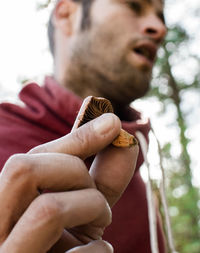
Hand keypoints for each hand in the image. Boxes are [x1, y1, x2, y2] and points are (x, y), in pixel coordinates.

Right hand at [0, 114, 137, 251]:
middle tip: (98, 198)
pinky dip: (99, 250)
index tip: (113, 123)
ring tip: (102, 221)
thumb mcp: (77, 209)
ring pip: (48, 210)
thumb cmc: (61, 244)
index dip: (73, 139)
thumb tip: (125, 140)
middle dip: (76, 173)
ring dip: (91, 205)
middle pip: (24, 171)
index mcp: (0, 210)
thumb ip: (98, 177)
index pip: (25, 162)